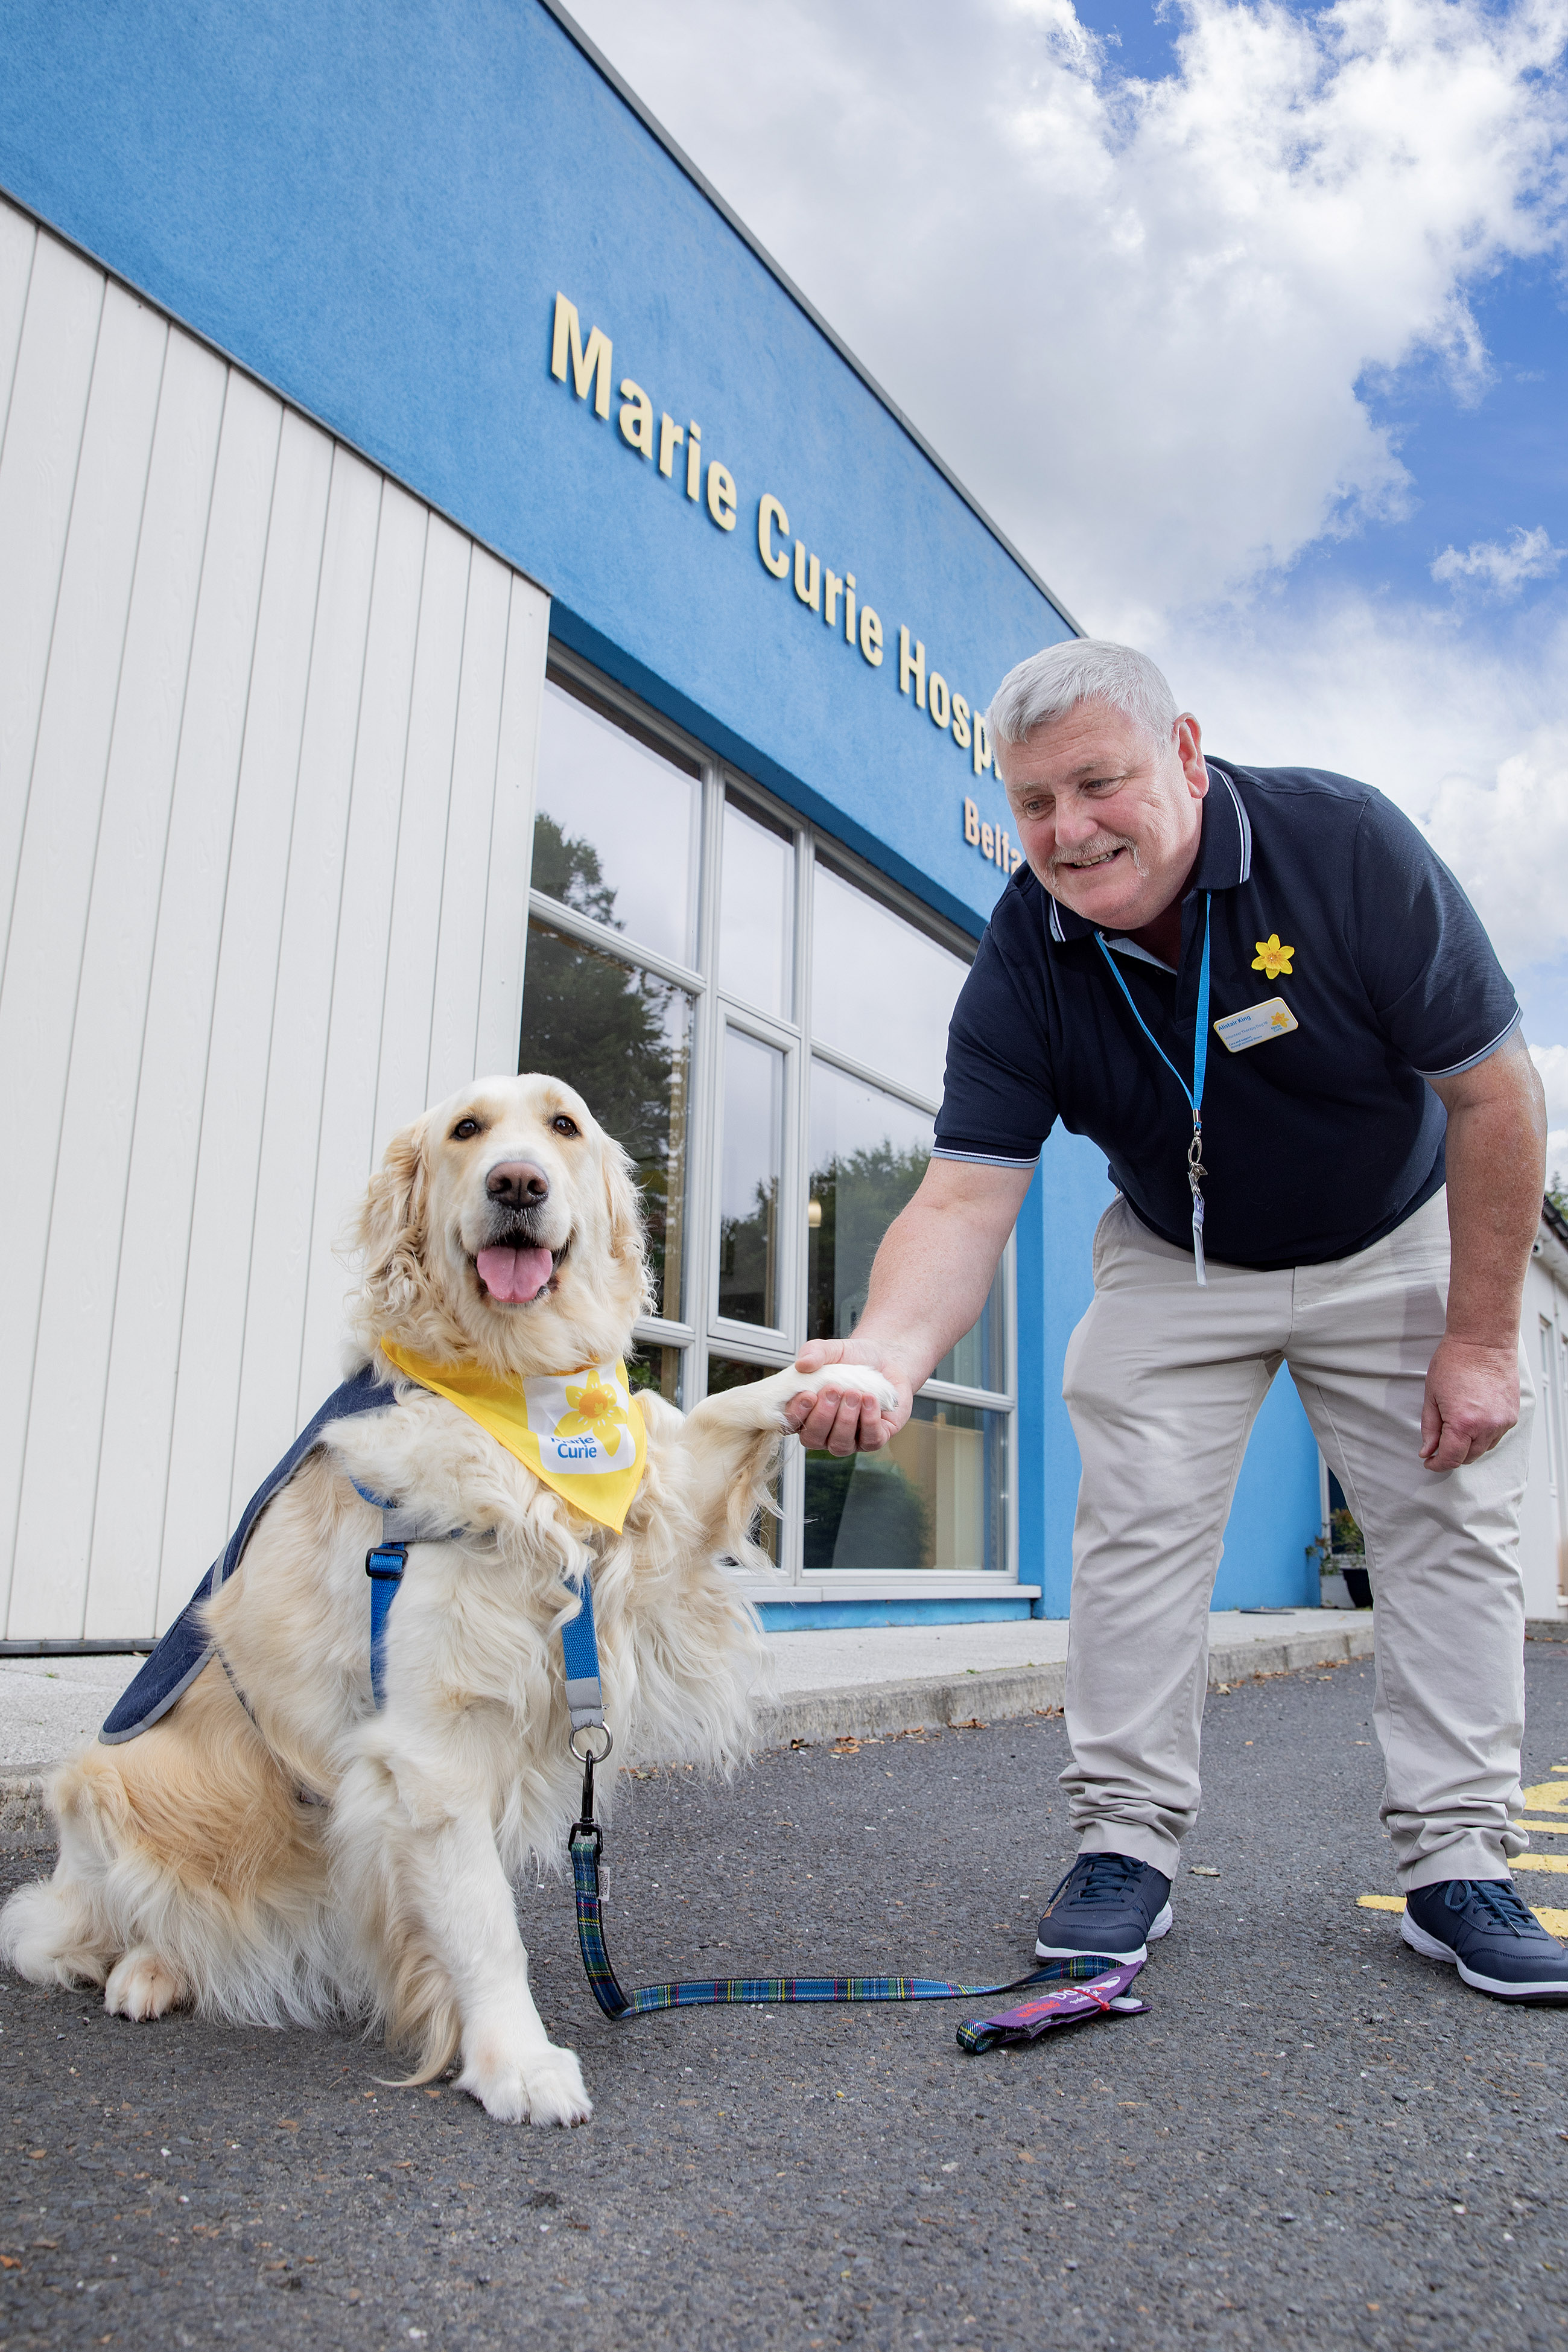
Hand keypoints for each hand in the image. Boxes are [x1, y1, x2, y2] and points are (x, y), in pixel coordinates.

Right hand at [781, 1339, 912, 1455]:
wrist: (884, 1359)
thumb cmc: (853, 1360)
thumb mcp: (831, 1350)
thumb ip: (814, 1352)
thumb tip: (802, 1364)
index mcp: (806, 1413)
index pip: (791, 1425)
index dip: (796, 1414)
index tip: (808, 1394)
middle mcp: (824, 1431)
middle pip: (813, 1439)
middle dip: (823, 1416)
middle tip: (834, 1390)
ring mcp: (849, 1439)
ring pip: (840, 1445)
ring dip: (846, 1419)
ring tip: (855, 1393)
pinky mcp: (874, 1439)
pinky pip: (870, 1441)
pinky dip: (869, 1420)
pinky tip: (870, 1399)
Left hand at [1419, 1335, 1519, 1470]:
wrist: (1483, 1342)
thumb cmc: (1455, 1362)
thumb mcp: (1432, 1396)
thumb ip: (1429, 1428)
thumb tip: (1428, 1451)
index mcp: (1463, 1423)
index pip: (1451, 1458)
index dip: (1437, 1464)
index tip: (1430, 1462)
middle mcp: (1487, 1426)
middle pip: (1468, 1457)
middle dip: (1452, 1455)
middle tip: (1439, 1446)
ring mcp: (1502, 1422)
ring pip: (1484, 1449)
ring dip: (1469, 1447)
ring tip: (1456, 1428)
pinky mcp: (1512, 1415)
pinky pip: (1496, 1436)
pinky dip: (1483, 1436)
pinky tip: (1473, 1422)